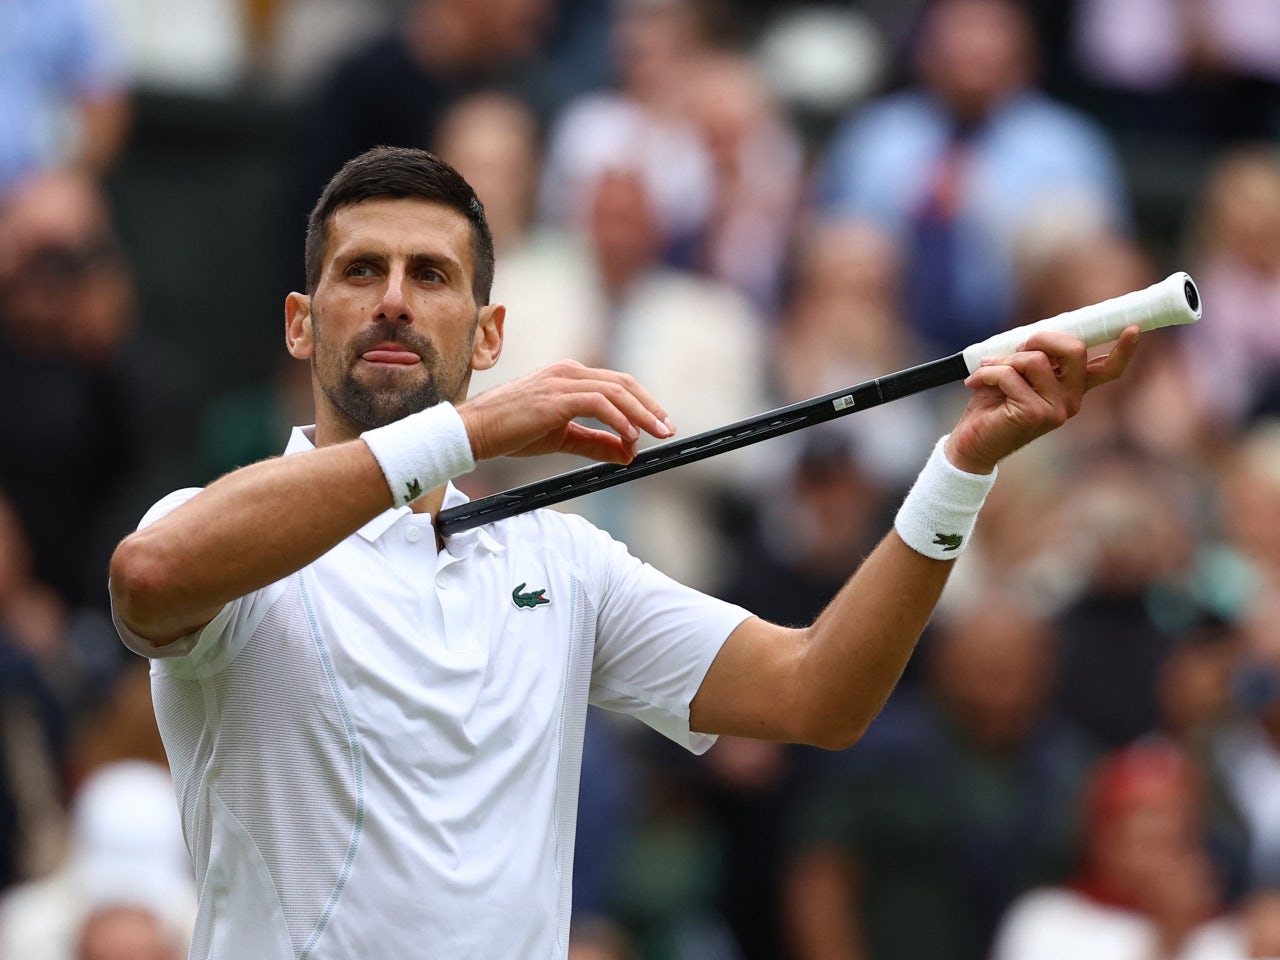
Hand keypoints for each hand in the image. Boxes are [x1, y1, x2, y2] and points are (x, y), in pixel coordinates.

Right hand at [458, 359, 675, 462]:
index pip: (617, 384)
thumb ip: (596, 443)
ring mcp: (562, 381)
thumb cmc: (514, 432)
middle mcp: (569, 372)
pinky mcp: (556, 397)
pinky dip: (619, 419)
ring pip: (615, 391)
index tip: (660, 424)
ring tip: (656, 434)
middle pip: (623, 383)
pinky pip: (598, 404)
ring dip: (641, 414)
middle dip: (650, 407)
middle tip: (668, 429)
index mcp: (570, 376)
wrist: (476, 431)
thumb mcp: (563, 438)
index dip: (644, 403)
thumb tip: (629, 454)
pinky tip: (630, 435)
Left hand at [945, 326, 1139, 473]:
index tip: (1133, 328)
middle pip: (1075, 350)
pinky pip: (1010, 375)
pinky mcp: (1035, 414)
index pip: (1107, 369)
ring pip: (1035, 360)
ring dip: (1004, 360)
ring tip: (987, 372)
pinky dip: (987, 373)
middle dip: (1041, 338)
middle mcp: (1072, 400)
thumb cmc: (991, 406)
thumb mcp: (1016, 375)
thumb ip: (1033, 358)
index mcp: (1072, 388)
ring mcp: (1057, 410)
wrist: (970, 443)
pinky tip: (975, 384)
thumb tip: (1034, 337)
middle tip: (1016, 348)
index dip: (1123, 349)